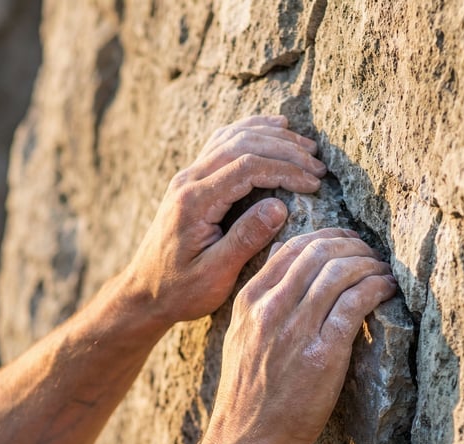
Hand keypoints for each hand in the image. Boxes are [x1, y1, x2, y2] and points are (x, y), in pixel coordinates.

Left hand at [125, 115, 325, 324]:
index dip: (285, 170)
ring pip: (232, 137)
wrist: (145, 291)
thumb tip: (280, 206)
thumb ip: (245, 239)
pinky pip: (222, 143)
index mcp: (194, 202)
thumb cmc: (180, 290)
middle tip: (318, 167)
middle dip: (285, 151)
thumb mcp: (214, 274)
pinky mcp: (191, 181)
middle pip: (242, 144)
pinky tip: (273, 130)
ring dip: (272, 138)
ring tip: (306, 149)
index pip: (247, 167)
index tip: (314, 183)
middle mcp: (188, 181)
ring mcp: (187, 177)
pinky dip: (250, 132)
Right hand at [206, 229, 396, 443]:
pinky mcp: (323, 354)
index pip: (291, 248)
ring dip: (370, 264)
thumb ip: (260, 302)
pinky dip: (377, 287)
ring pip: (339, 273)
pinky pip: (355, 303)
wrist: (246, 441)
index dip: (326, 237)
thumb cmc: (247, 395)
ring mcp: (296, 330)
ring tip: (384, 271)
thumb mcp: (240, 339)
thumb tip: (282, 262)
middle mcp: (270, 309)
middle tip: (371, 253)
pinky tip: (387, 289)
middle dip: (353, 245)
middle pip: (318, 253)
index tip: (346, 242)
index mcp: (249, 302)